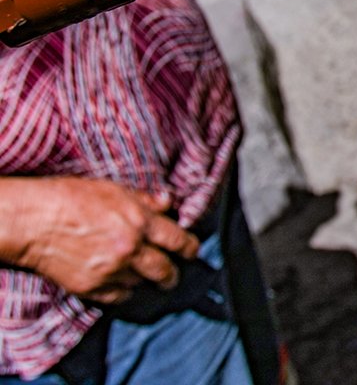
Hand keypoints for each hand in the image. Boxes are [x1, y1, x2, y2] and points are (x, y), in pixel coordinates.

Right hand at [11, 178, 198, 303]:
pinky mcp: (92, 287)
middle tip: (171, 275)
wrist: (34, 221)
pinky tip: (116, 281)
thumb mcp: (114, 189)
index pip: (179, 240)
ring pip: (141, 283)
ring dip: (141, 278)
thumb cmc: (72, 198)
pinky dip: (121, 290)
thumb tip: (168, 202)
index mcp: (141, 222)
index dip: (189, 248)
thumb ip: (145, 200)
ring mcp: (112, 270)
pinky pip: (118, 296)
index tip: (191, 252)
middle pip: (165, 270)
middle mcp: (131, 248)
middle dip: (171, 275)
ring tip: (135, 272)